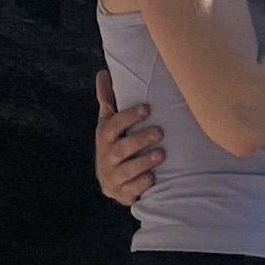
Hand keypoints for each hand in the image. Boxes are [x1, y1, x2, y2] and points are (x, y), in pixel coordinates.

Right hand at [91, 77, 163, 208]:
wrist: (110, 180)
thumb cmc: (114, 143)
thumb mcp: (109, 123)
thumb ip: (107, 99)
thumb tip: (102, 72)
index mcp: (105, 136)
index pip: (113, 125)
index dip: (129, 117)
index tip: (147, 109)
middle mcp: (106, 156)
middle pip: (121, 148)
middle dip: (140, 140)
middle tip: (160, 132)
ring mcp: (112, 176)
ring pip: (127, 170)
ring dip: (144, 162)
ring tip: (162, 154)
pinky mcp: (121, 192)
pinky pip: (131, 190)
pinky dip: (141, 184)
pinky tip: (153, 178)